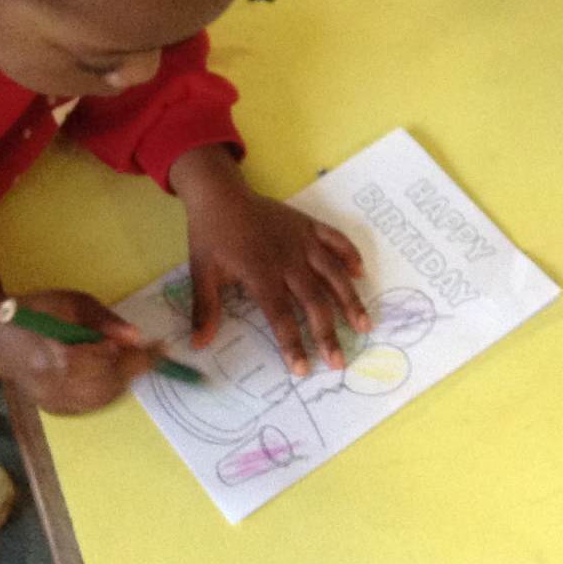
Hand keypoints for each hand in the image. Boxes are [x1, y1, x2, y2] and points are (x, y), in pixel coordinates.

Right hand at [0, 289, 157, 415]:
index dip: (139, 357)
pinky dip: (108, 391)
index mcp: (59, 356)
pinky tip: (112, 373)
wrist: (2, 338)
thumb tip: (135, 338)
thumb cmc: (40, 312)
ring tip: (133, 361)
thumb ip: (105, 321)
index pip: (109, 362)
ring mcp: (53, 402)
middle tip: (150, 353)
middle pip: (108, 385)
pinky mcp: (53, 409)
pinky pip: (89, 406)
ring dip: (124, 381)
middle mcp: (55, 386)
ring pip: (101, 400)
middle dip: (134, 369)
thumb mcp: (75, 303)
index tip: (160, 348)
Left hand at [186, 191, 369, 375]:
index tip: (303, 369)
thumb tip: (199, 345)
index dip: (293, 344)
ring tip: (364, 324)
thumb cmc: (211, 235)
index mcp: (260, 273)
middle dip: (328, 333)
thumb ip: (205, 309)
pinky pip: (336, 239)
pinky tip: (360, 273)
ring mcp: (302, 240)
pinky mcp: (309, 225)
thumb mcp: (201, 272)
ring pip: (333, 273)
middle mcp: (287, 259)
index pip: (281, 316)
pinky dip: (350, 254)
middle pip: (314, 300)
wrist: (221, 193)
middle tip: (339, 362)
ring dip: (350, 300)